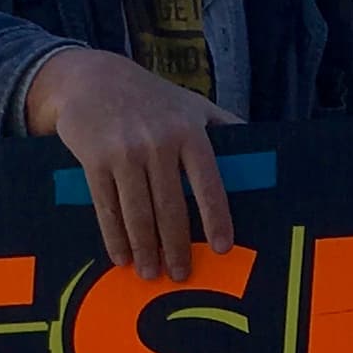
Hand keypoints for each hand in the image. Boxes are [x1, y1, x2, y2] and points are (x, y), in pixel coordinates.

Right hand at [24, 49, 239, 279]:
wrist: (91, 77)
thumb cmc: (151, 97)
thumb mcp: (192, 103)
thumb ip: (224, 126)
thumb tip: (260, 151)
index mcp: (189, 132)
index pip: (208, 184)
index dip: (216, 219)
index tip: (222, 248)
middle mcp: (158, 143)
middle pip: (170, 208)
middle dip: (176, 247)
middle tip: (181, 274)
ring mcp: (124, 153)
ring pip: (138, 214)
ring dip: (146, 249)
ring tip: (151, 273)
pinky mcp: (94, 160)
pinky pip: (107, 207)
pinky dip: (115, 237)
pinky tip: (122, 256)